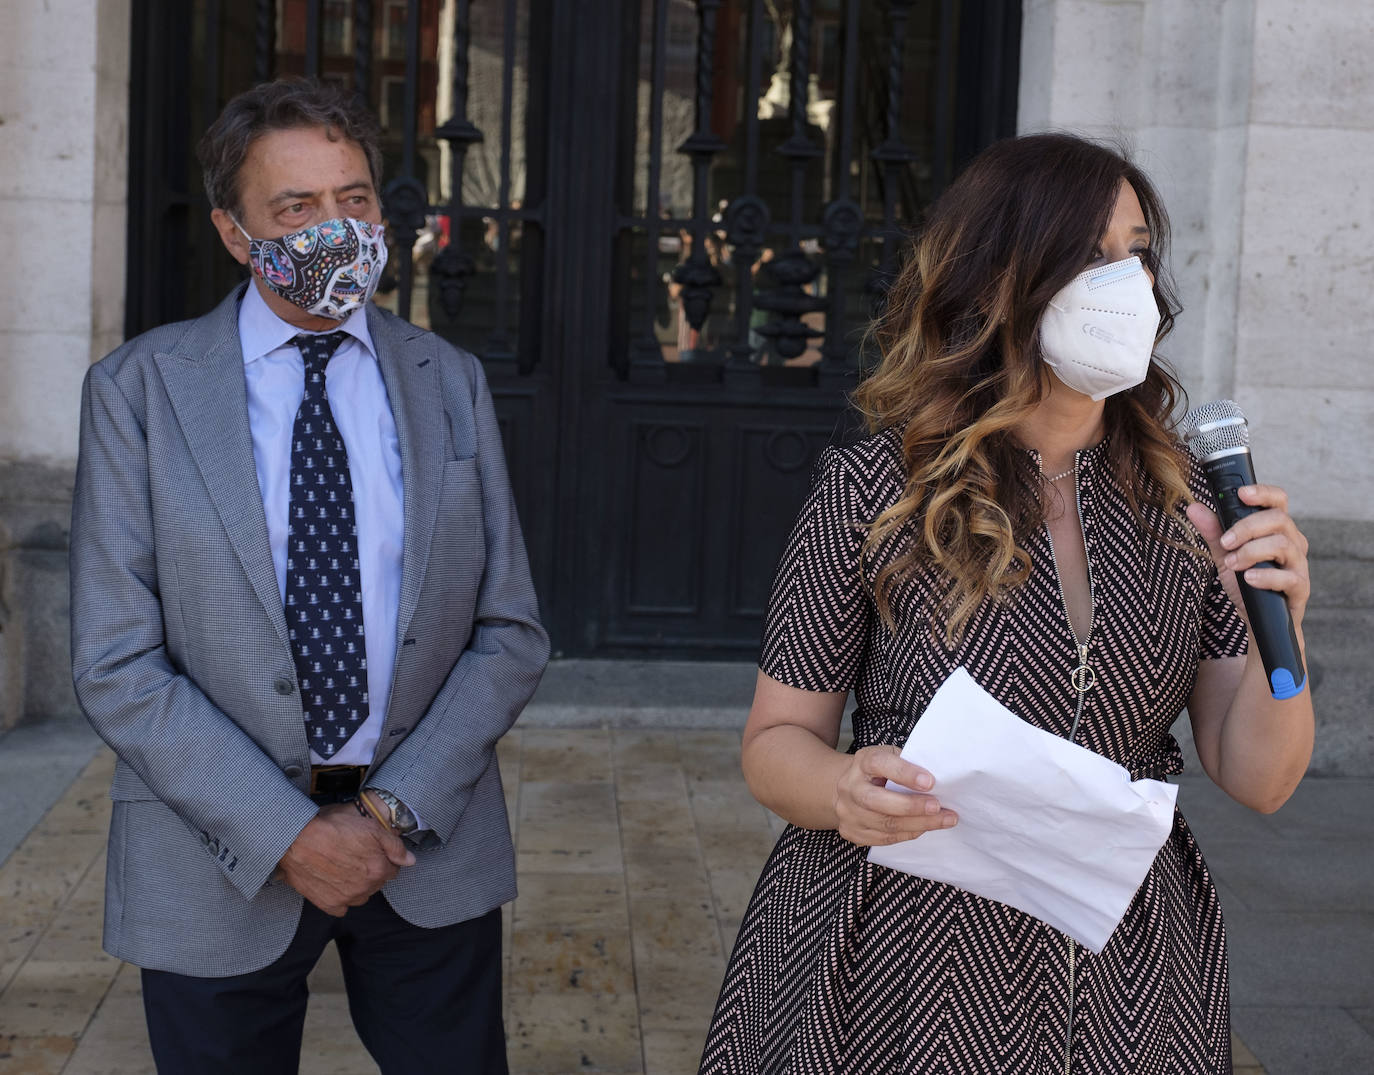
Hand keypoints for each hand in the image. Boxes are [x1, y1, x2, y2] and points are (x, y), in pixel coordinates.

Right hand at [277, 804, 415, 916]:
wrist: (297, 840)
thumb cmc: (332, 828)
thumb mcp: (370, 826)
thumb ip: (394, 845)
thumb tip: (410, 860)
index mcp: (379, 869)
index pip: (393, 869)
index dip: (383, 858)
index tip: (372, 851)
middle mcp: (366, 888)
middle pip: (377, 882)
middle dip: (371, 870)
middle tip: (355, 855)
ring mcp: (347, 898)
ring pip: (361, 895)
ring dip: (357, 885)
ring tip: (343, 867)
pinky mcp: (329, 904)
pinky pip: (342, 907)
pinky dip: (340, 897)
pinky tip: (333, 882)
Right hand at [833, 745, 956, 846]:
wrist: (848, 787)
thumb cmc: (878, 771)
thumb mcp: (889, 756)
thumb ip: (908, 763)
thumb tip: (939, 776)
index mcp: (862, 762)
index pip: (879, 764)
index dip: (904, 773)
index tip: (929, 781)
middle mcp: (850, 787)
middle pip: (876, 801)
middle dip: (911, 806)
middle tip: (937, 807)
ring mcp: (848, 812)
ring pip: (885, 824)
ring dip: (919, 824)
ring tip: (945, 820)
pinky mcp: (852, 832)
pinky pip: (884, 839)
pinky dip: (909, 833)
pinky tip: (924, 828)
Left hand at [1186, 484, 1310, 626]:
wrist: (1258, 618)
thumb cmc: (1246, 581)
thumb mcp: (1225, 554)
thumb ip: (1213, 532)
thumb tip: (1194, 509)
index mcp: (1276, 529)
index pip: (1278, 500)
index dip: (1263, 492)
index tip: (1241, 493)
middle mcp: (1292, 542)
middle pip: (1278, 519)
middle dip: (1247, 527)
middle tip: (1226, 542)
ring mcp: (1298, 564)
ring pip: (1282, 545)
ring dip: (1251, 552)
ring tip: (1231, 563)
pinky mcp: (1300, 587)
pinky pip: (1288, 577)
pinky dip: (1265, 577)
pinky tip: (1248, 579)